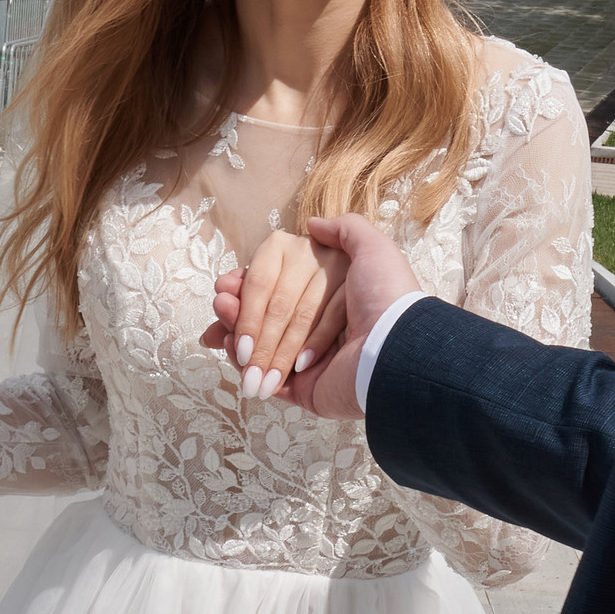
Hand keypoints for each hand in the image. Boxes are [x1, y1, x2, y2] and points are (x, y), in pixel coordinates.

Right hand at [201, 214, 417, 418]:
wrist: (396, 350)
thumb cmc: (385, 297)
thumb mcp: (373, 249)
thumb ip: (346, 230)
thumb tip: (313, 224)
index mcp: (330, 296)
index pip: (278, 287)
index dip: (249, 285)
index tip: (227, 283)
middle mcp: (318, 327)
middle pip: (264, 316)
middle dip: (238, 310)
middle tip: (220, 303)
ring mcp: (307, 361)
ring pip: (258, 346)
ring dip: (235, 333)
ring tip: (218, 325)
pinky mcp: (302, 390)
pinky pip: (263, 376)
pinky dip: (242, 362)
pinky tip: (230, 347)